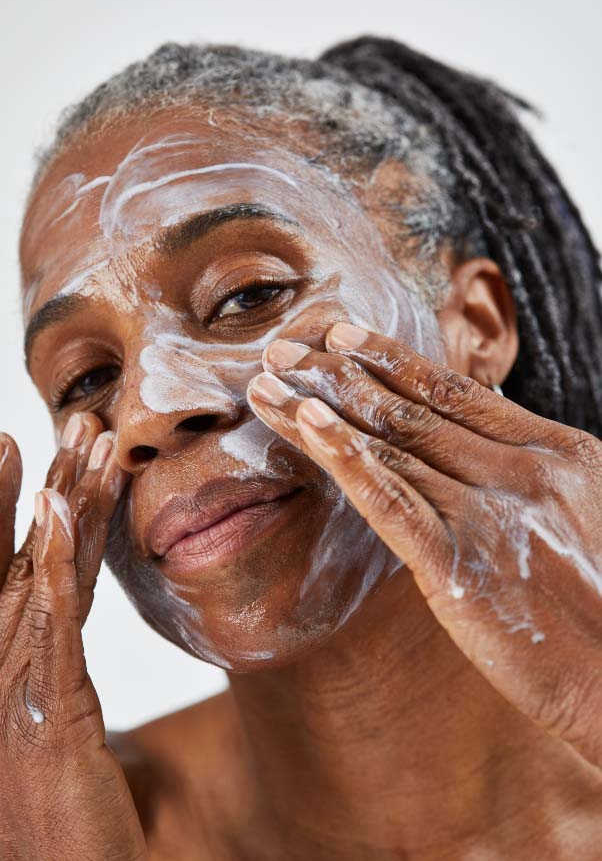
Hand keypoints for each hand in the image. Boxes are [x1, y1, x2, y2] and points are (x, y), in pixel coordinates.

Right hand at [0, 414, 146, 860]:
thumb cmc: (59, 819)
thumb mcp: (53, 730)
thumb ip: (51, 668)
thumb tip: (60, 616)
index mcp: (5, 663)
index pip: (17, 567)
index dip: (26, 506)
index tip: (41, 447)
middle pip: (24, 553)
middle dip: (47, 482)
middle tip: (75, 422)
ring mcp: (11, 682)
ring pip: (39, 569)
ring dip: (62, 498)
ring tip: (85, 441)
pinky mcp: (44, 709)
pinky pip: (51, 618)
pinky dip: (52, 559)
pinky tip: (58, 509)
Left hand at [247, 322, 601, 769]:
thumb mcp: (588, 512)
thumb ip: (531, 475)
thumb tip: (478, 449)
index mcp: (554, 451)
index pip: (455, 391)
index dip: (391, 359)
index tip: (342, 335)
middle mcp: (520, 469)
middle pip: (411, 407)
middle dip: (341, 372)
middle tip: (284, 347)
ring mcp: (489, 512)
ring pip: (390, 442)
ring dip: (321, 405)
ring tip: (269, 380)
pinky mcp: (459, 563)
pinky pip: (388, 498)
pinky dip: (343, 457)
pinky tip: (304, 426)